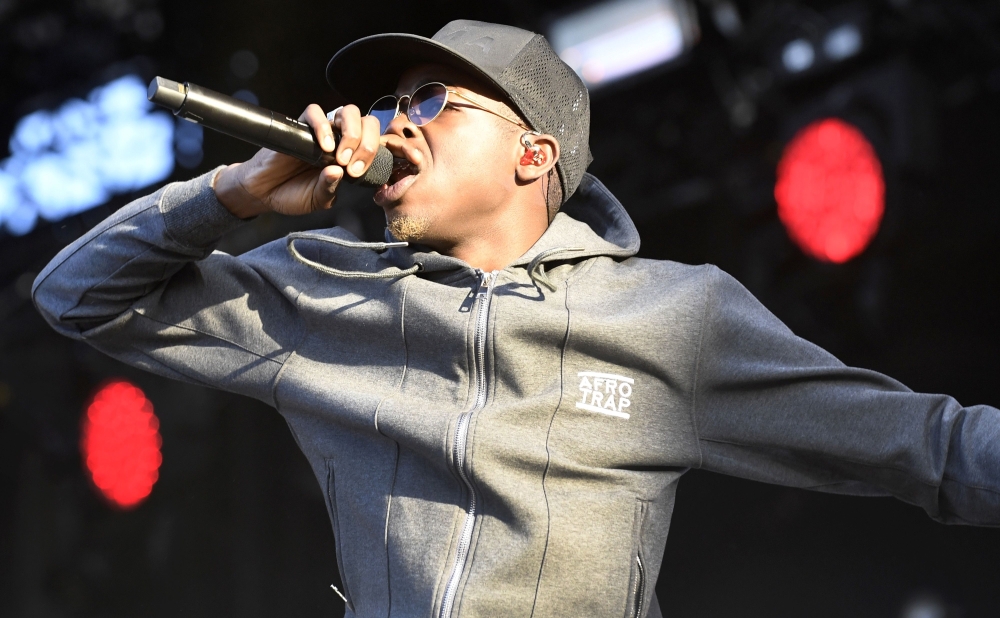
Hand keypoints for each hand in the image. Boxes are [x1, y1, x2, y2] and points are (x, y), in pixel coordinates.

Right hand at [213, 104, 381, 218]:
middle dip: (367, 143)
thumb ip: (331, 188)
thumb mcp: (319, 199)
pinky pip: (315, 112)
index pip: (375, 143)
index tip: (359, 173)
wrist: (264, 192)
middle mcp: (340, 140)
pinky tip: (323, 146)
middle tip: (352, 165)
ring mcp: (322, 131)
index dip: (374, 154)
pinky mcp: (301, 126)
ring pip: (347, 112)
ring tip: (341, 157)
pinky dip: (323, 126)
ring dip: (351, 133)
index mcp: (351, 156)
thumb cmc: (293, 194)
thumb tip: (338, 172)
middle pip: (366, 123)